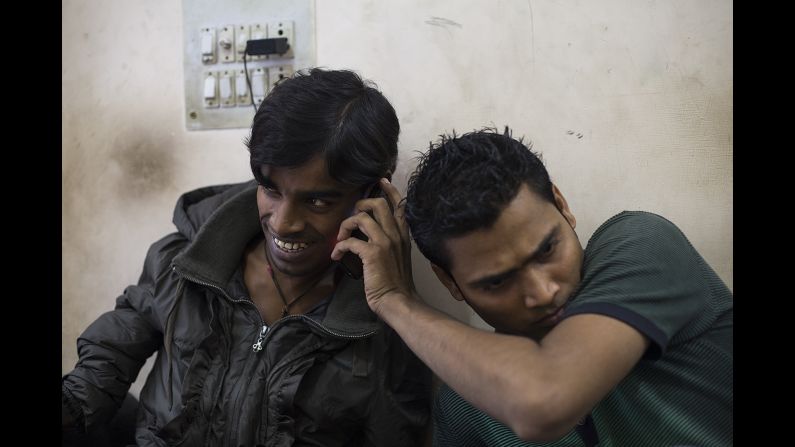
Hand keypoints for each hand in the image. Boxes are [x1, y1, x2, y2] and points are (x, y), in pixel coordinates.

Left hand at [331, 178, 414, 314]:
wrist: (397, 302)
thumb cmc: (396, 284)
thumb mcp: (398, 258)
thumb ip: (390, 243)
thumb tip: (371, 235)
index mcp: (403, 235)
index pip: (400, 205)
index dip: (389, 190)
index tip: (380, 181)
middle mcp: (396, 235)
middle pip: (379, 204)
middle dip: (360, 204)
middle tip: (351, 216)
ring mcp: (385, 243)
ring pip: (362, 217)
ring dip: (346, 226)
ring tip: (340, 239)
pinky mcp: (373, 253)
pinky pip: (350, 241)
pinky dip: (339, 247)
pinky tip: (336, 256)